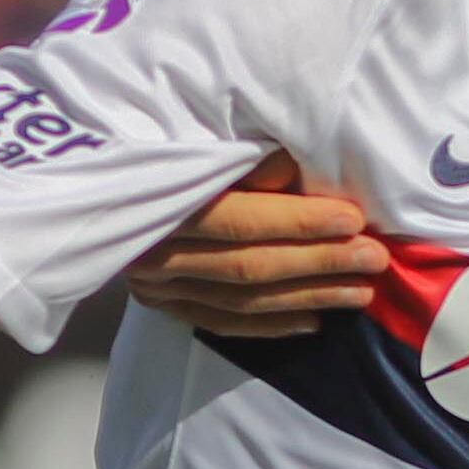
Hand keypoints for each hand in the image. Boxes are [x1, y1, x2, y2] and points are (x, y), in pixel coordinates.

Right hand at [121, 155, 384, 337]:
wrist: (94, 186)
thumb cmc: (165, 153)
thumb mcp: (200, 143)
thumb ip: (248, 162)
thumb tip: (300, 170)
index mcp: (161, 201)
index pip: (240, 220)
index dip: (299, 222)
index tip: (353, 219)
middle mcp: (154, 250)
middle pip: (248, 265)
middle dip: (319, 262)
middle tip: (374, 258)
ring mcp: (155, 284)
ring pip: (241, 299)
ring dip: (307, 297)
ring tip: (361, 292)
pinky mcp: (159, 303)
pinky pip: (222, 323)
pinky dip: (271, 325)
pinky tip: (315, 322)